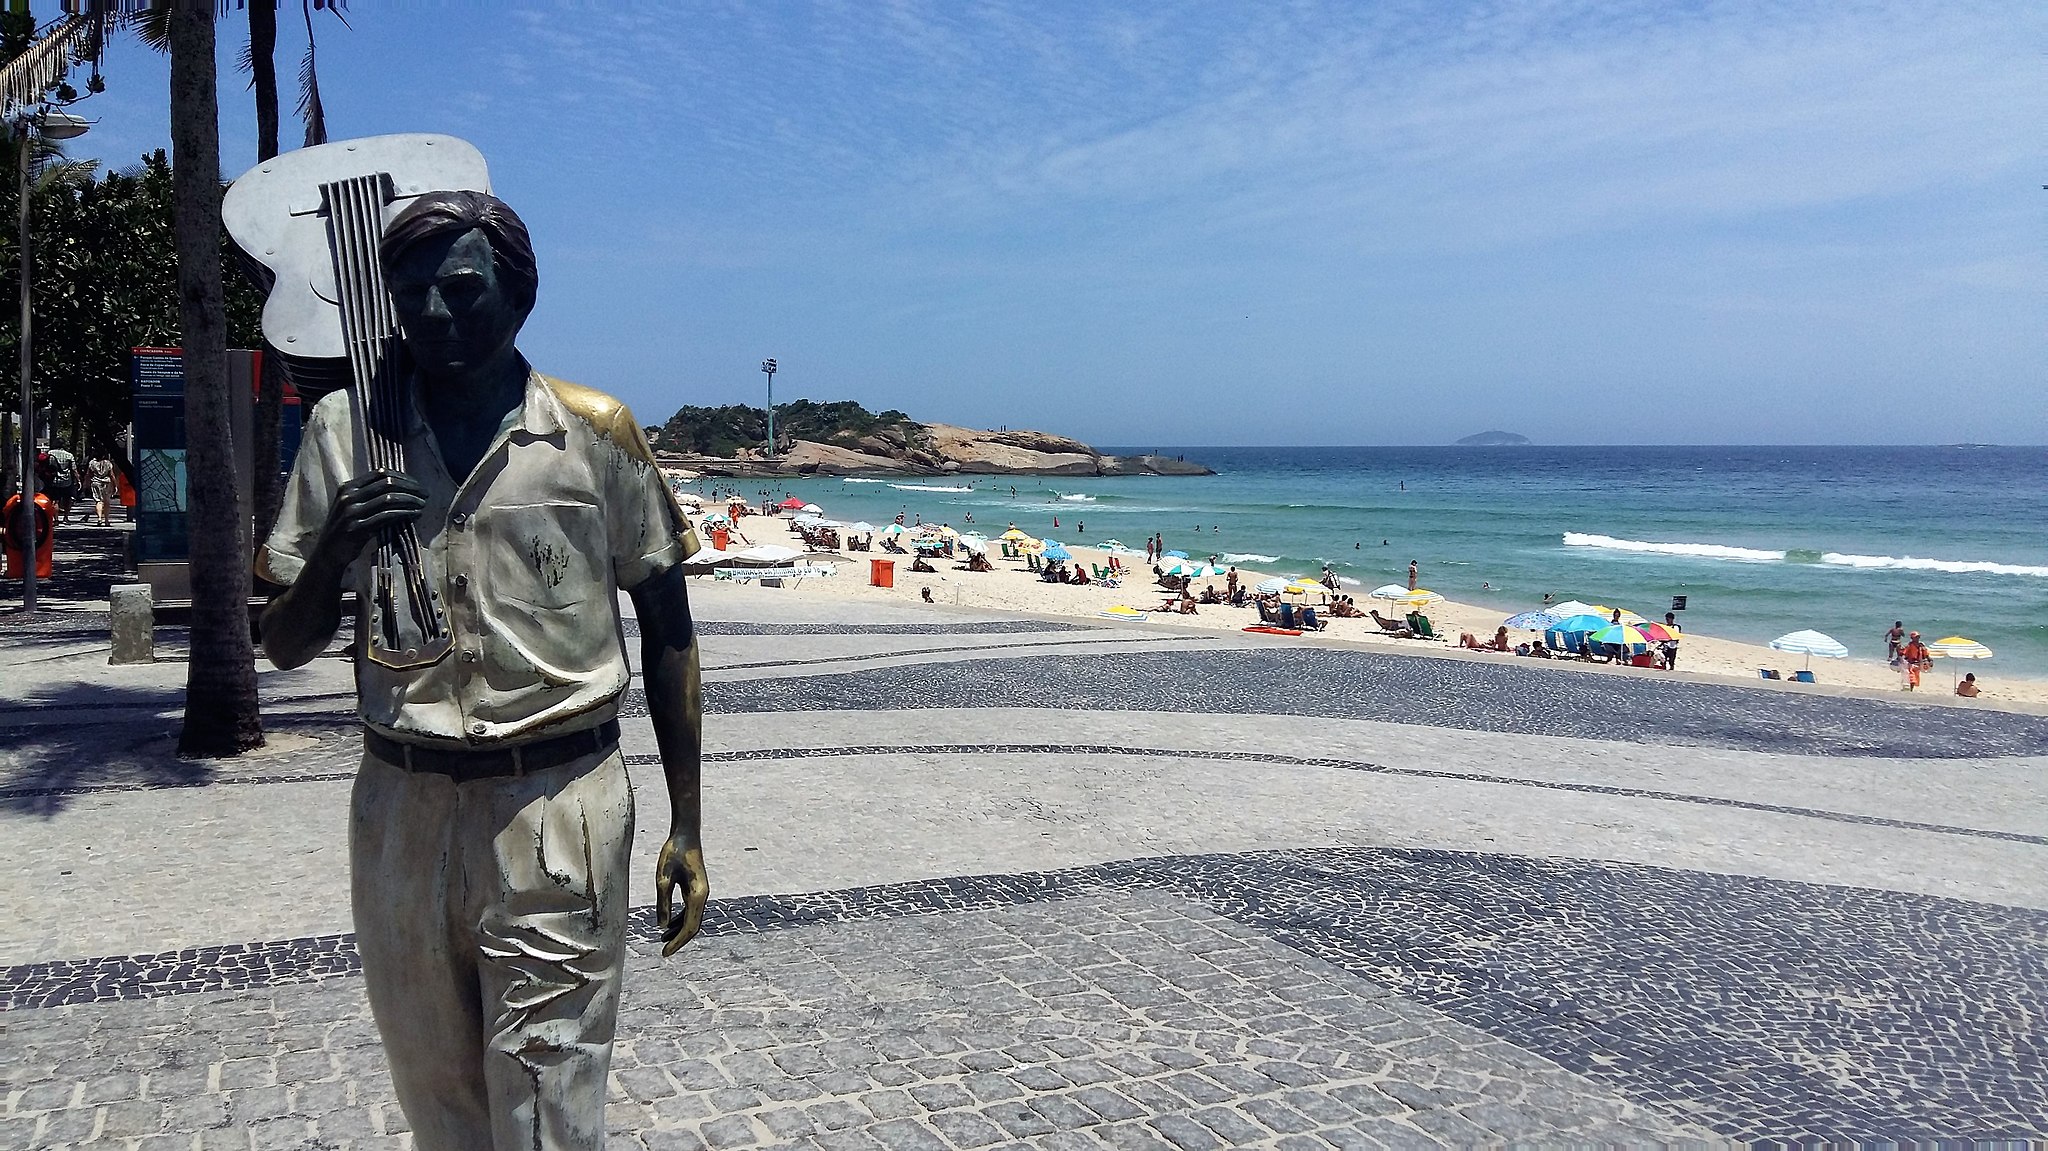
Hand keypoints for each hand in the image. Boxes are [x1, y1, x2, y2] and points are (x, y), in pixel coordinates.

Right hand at [315, 469, 425, 568]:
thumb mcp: (352, 507)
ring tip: (422, 505)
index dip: (402, 477)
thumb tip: (401, 488)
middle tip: (425, 494)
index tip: (417, 485)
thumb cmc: (345, 530)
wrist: (328, 553)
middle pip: (387, 483)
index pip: (380, 474)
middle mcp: (348, 496)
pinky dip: (405, 513)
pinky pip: (387, 516)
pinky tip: (415, 515)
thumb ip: (369, 496)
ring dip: (411, 501)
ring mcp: (352, 511)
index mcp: (347, 487)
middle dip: (410, 488)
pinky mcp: (358, 527)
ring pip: (389, 499)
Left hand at [654, 831, 708, 956]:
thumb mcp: (662, 878)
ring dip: (679, 930)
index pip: (689, 927)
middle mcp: (702, 896)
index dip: (678, 942)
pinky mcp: (695, 888)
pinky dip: (680, 919)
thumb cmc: (673, 852)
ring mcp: (700, 892)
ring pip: (692, 919)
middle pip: (693, 926)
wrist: (686, 834)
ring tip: (662, 940)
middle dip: (679, 940)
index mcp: (697, 895)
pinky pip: (690, 910)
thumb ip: (662, 902)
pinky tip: (667, 924)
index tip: (665, 953)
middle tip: (664, 952)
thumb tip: (662, 926)